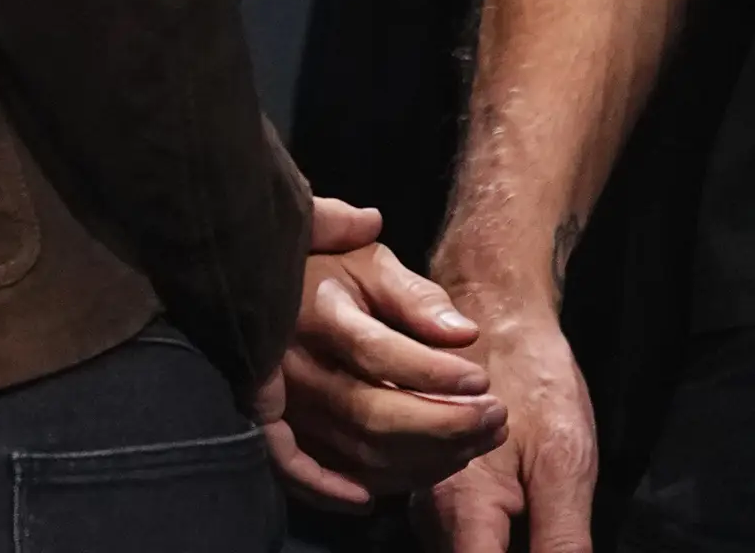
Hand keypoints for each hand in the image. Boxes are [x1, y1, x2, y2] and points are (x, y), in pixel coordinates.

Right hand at [251, 198, 503, 510]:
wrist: (259, 288)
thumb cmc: (326, 275)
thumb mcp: (370, 264)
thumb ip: (415, 295)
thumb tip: (464, 334)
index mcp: (316, 311)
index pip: (377, 353)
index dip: (435, 374)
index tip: (482, 380)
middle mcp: (291, 364)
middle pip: (371, 415)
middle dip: (446, 424)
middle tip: (495, 416)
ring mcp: (281, 405)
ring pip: (359, 453)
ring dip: (427, 458)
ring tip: (476, 441)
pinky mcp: (276, 431)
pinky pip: (315, 476)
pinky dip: (360, 490)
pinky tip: (400, 486)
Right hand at [422, 269, 600, 552]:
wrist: (493, 312)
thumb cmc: (533, 377)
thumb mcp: (566, 464)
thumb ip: (562, 542)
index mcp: (460, 509)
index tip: (549, 537)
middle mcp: (429, 511)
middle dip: (515, 549)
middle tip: (549, 505)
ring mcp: (426, 498)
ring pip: (466, 551)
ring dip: (504, 541)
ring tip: (538, 494)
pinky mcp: (433, 487)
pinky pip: (461, 534)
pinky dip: (494, 531)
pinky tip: (521, 497)